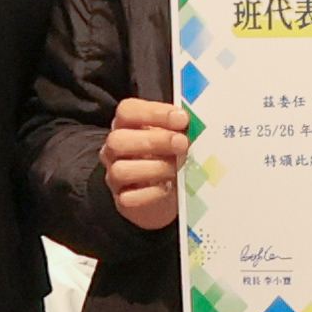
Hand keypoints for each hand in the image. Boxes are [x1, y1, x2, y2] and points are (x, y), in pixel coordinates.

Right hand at [98, 94, 190, 232]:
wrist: (166, 194)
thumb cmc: (169, 157)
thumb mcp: (173, 137)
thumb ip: (179, 128)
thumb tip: (196, 124)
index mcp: (126, 126)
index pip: (127, 111)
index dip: (153, 112)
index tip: (181, 118)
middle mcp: (115, 150)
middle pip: (118, 140)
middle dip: (154, 140)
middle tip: (181, 143)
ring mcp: (115, 175)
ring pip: (120, 170)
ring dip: (154, 168)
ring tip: (177, 168)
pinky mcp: (123, 200)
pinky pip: (129, 198)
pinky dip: (151, 193)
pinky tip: (168, 188)